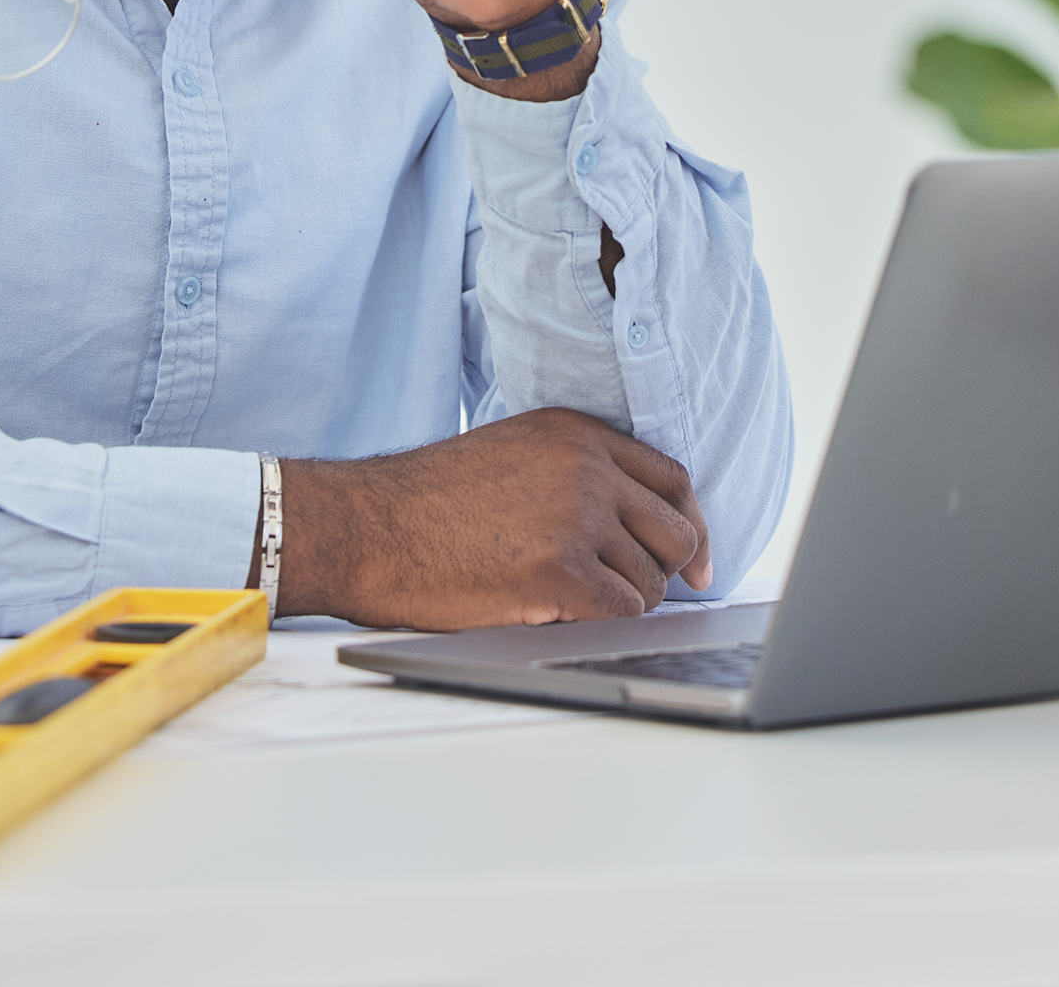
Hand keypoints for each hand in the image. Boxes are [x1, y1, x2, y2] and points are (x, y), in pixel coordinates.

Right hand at [260, 408, 712, 628]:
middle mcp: (585, 467)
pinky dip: (600, 624)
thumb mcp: (512, 456)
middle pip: (676, 532)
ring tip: (564, 600)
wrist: (365, 526)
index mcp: (576, 434)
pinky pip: (623, 612)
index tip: (694, 561)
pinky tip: (557, 613)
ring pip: (650, 582)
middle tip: (636, 595)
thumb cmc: (425, 503)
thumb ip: (575, 474)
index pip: (671, 479)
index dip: (689, 525)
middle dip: (665, 571)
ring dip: (621, 602)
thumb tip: (637, 526)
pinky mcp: (562, 572)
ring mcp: (577, 517)